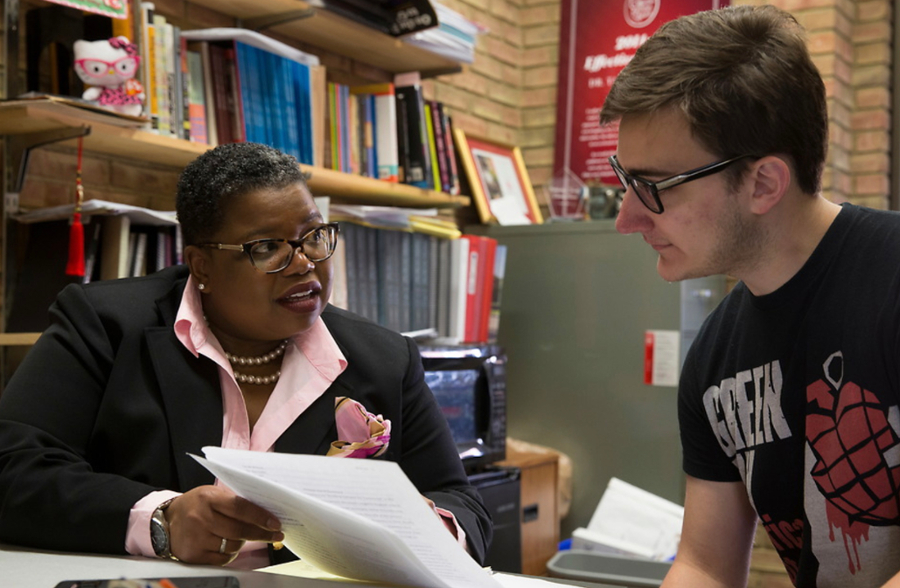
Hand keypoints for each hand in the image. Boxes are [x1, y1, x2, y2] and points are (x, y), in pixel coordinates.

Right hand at [164, 485, 283, 564]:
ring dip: (243, 542)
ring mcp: (196, 538)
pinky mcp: (193, 555)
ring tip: (244, 536)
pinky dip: (230, 553)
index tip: (275, 523)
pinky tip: (228, 545)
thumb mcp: (212, 495)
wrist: (167, 522)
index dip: (260, 517)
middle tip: (275, 535)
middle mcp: (201, 518)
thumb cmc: (196, 506)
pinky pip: (222, 558)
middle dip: (261, 534)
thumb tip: (264, 513)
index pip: (240, 508)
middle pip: (239, 530)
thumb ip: (234, 501)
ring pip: (232, 546)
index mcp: (208, 498)